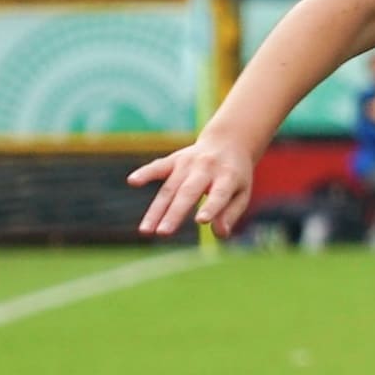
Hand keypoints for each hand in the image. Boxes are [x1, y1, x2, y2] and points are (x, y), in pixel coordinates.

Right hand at [128, 135, 257, 238]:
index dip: (211, 207)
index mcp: (229, 176)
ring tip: (146, 231)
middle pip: (188, 192)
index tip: (201, 221)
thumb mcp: (242, 193)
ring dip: (156, 210)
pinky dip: (145, 173)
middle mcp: (207, 168)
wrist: (227, 142)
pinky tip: (133, 181)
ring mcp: (188, 163)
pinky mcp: (174, 160)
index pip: (219, 194)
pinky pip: (158, 167)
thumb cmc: (235, 176)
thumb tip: (220, 233)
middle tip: (163, 233)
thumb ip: (231, 213)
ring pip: (169, 188)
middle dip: (175, 213)